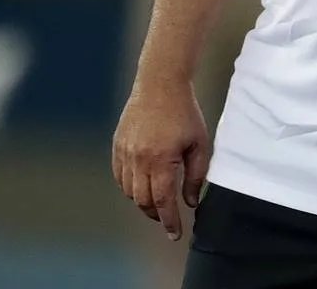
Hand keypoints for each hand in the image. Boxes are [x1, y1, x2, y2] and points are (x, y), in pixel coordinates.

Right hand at [112, 77, 208, 241]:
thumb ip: (195, 175)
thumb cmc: (184, 111)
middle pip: (143, 200)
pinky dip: (129, 186)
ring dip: (142, 201)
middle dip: (155, 214)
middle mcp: (139, 159)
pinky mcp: (117, 145)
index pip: (162, 201)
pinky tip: (141, 185)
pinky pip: (119, 176)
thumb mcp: (199, 142)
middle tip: (167, 219)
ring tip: (156, 202)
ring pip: (129, 191)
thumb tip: (190, 202)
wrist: (161, 83)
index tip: (174, 234)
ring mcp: (125, 152)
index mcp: (161, 159)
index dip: (168, 221)